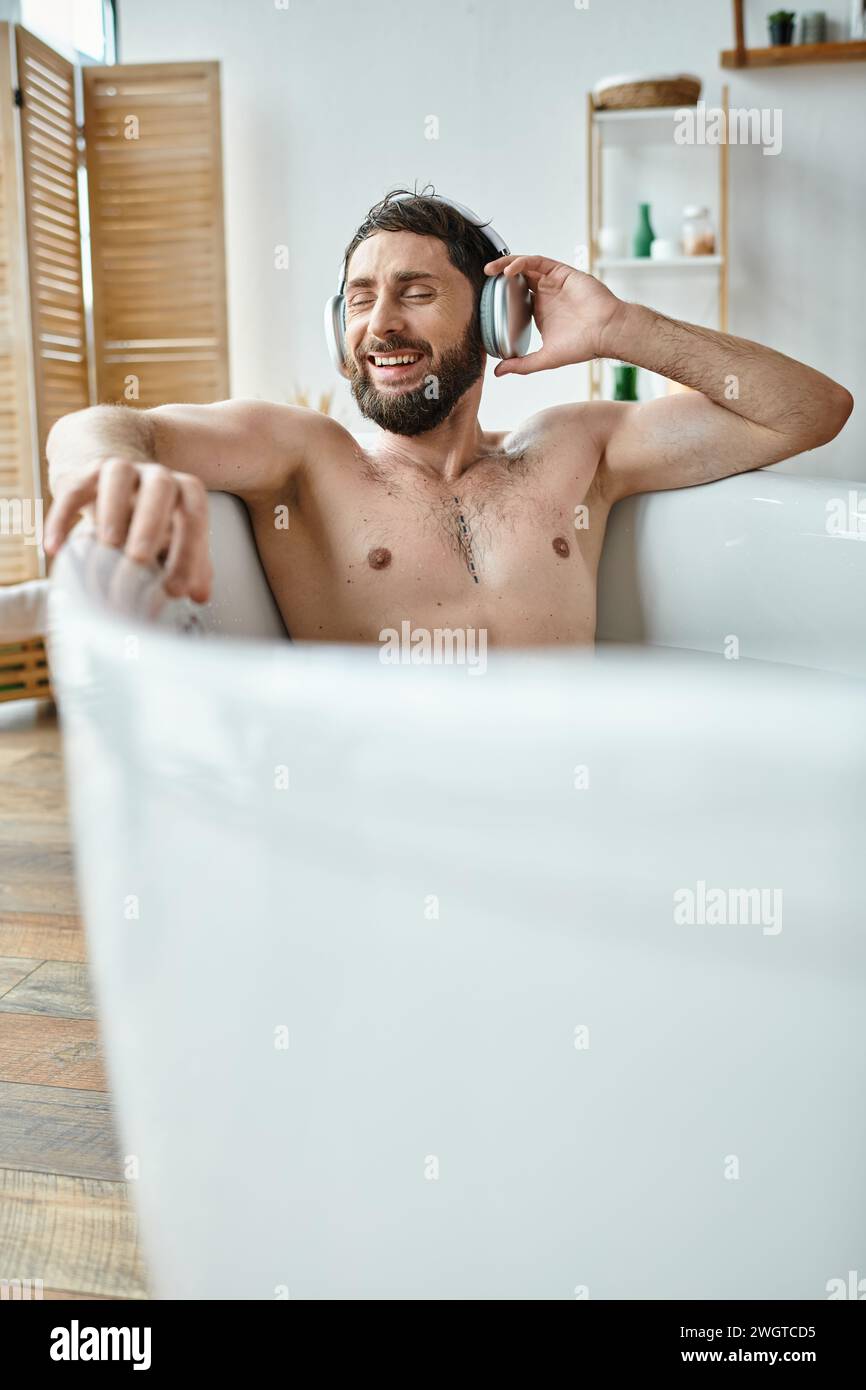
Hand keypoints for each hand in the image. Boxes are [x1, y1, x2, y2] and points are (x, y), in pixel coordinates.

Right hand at [43, 458, 212, 602]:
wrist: (115, 483)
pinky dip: (61, 520)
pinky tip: (54, 549)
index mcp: (183, 491)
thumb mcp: (175, 540)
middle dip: (151, 522)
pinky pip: (72, 490)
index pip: (194, 513)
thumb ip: (192, 564)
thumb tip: (199, 594)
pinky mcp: (84, 474)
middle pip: (160, 484)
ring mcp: (120, 469)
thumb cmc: (151, 519)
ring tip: (106, 546)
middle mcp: (156, 474)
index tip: (176, 590)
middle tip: (139, 560)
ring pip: (118, 474)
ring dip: (112, 509)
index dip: (189, 550)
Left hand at [483, 254, 622, 375]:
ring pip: (524, 266)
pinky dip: (522, 262)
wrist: (606, 332)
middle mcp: (545, 294)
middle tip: (482, 279)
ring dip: (505, 264)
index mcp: (540, 310)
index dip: (498, 296)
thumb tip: (497, 373)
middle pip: (516, 279)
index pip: (514, 298)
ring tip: (490, 270)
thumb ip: (521, 365)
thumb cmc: (583, 346)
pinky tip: (509, 270)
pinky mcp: (561, 272)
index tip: (483, 301)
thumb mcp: (544, 358)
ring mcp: (553, 281)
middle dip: (498, 276)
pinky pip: (538, 262)